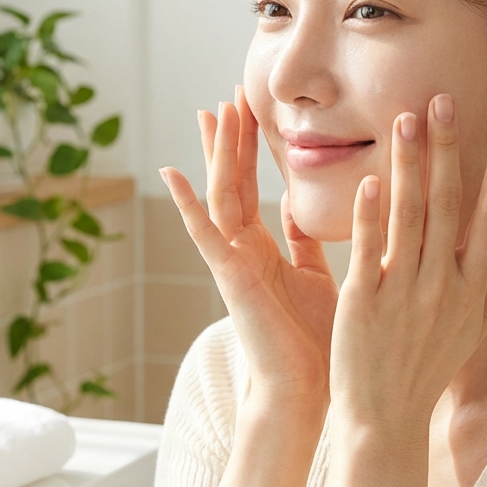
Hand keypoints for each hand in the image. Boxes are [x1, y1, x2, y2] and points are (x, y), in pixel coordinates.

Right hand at [158, 87, 338, 408]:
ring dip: (216, 155)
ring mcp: (231, 263)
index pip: (249, 186)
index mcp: (261, 250)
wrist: (307, 391)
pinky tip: (171, 172)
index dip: (247, 148)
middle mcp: (241, 251)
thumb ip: (301, 242)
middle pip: (229, 183)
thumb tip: (295, 205)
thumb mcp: (314, 277)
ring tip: (213, 113)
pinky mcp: (229, 278)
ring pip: (219, 197)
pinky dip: (187, 204)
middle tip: (229, 95)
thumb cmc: (315, 342)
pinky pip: (204, 234)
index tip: (247, 108)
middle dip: (229, 140)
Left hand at [329, 93, 486, 430]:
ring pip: (409, 216)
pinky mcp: (363, 303)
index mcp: (470, 288)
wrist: (385, 419)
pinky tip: (371, 180)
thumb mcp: (474, 326)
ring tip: (404, 120)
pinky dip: (371, 215)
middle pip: (448, 205)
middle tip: (443, 100)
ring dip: (408, 165)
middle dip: (447, 150)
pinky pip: (370, 250)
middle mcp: (442, 285)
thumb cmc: (427, 369)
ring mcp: (403, 292)